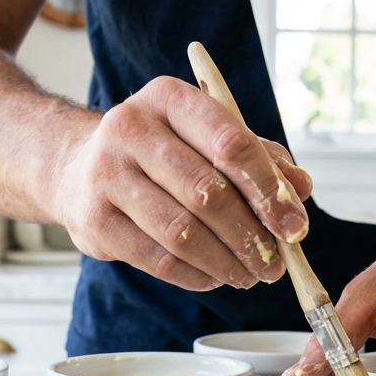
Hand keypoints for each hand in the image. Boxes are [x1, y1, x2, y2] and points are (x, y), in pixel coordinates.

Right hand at [50, 77, 312, 290]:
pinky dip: (195, 275)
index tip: (294, 226)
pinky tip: (215, 277)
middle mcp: (131, 128)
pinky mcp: (94, 220)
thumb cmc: (158, 152)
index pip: (231, 143)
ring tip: (250, 276)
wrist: (74, 167)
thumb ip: (258, 158)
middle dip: (251, 236)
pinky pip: (157, 258)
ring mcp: (105, 175)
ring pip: (182, 232)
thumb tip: (300, 188)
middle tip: (275, 264)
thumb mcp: (206, 137)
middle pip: (208, 193)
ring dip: (226, 262)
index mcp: (170, 98)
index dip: (269, 190)